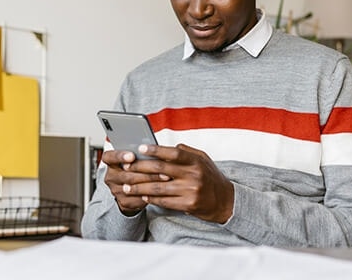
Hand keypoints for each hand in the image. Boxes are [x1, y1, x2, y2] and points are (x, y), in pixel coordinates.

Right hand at [101, 149, 168, 215]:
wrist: (132, 190)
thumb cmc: (137, 169)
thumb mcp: (137, 158)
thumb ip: (141, 153)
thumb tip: (154, 148)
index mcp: (111, 162)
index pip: (110, 157)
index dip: (120, 156)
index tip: (132, 155)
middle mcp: (111, 176)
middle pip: (126, 174)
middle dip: (146, 171)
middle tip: (162, 168)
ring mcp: (116, 190)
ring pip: (133, 187)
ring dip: (151, 182)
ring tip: (165, 177)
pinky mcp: (123, 202)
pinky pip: (137, 199)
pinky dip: (150, 194)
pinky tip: (161, 189)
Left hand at [119, 143, 234, 223]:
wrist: (225, 201)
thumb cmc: (210, 177)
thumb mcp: (203, 159)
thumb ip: (186, 151)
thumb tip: (167, 146)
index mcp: (196, 161)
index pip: (173, 153)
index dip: (156, 150)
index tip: (141, 149)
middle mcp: (193, 175)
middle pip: (161, 169)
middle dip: (140, 168)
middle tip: (126, 167)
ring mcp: (190, 191)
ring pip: (158, 188)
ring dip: (140, 187)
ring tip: (127, 186)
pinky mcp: (188, 205)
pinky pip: (164, 201)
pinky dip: (151, 199)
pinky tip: (141, 196)